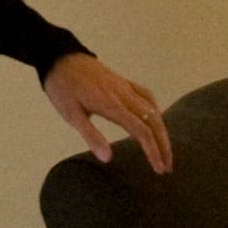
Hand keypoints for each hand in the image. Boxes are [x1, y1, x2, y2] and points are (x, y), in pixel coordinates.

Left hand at [44, 52, 171, 173]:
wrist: (60, 57)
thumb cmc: (62, 88)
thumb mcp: (71, 115)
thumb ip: (91, 136)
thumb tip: (108, 159)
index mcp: (112, 105)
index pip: (141, 131)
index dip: (153, 151)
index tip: (159, 169)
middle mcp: (124, 95)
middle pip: (153, 121)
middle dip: (164, 145)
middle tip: (167, 167)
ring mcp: (125, 86)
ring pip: (153, 109)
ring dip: (162, 131)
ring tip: (165, 150)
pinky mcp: (123, 82)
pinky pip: (147, 96)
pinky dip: (156, 111)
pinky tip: (156, 120)